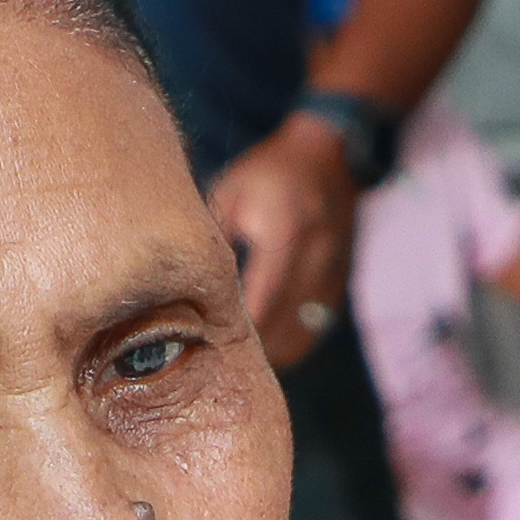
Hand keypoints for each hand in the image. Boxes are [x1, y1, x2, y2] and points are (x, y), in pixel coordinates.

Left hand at [207, 113, 357, 368]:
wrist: (329, 155)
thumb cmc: (269, 173)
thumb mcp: (232, 193)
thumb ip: (213, 239)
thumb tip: (179, 284)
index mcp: (284, 233)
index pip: (263, 299)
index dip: (239, 330)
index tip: (209, 347)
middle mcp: (315, 255)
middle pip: (286, 323)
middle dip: (255, 349)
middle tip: (221, 364)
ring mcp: (333, 271)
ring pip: (305, 331)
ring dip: (277, 351)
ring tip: (244, 364)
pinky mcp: (340, 279)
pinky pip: (317, 324)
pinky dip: (295, 340)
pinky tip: (272, 349)